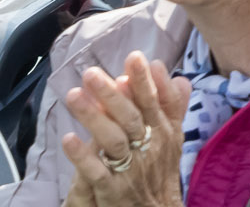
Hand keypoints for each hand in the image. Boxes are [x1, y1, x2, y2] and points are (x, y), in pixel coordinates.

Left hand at [60, 51, 190, 206]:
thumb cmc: (160, 171)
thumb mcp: (173, 138)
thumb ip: (174, 107)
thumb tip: (181, 77)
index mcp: (164, 132)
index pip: (156, 101)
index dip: (145, 80)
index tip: (134, 58)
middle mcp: (150, 147)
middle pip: (132, 117)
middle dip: (112, 94)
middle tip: (90, 73)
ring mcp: (131, 169)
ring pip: (113, 140)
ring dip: (93, 117)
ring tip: (73, 96)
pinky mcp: (113, 191)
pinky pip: (97, 172)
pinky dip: (82, 156)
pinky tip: (68, 139)